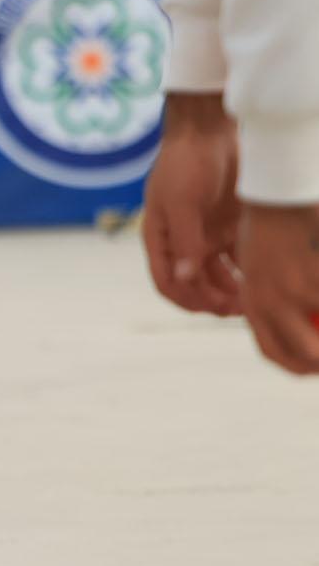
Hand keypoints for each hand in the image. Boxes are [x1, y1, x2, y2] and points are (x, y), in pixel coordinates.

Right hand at [141, 93, 241, 316]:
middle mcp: (183, 241)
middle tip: (239, 309)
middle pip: (195, 284)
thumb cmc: (186, 162)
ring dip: (232, 290)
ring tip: (254, 297)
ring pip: (219, 275)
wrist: (211, 129)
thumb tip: (183, 278)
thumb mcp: (182, 202)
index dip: (184, 299)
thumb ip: (184, 241)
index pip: (166, 282)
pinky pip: (240, 256)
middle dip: (214, 300)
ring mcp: (208, 234)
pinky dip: (249, 270)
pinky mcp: (231, 225)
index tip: (209, 309)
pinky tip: (265, 276)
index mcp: (160, 238)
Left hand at [238, 201, 318, 374]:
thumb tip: (301, 326)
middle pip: (306, 353)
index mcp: (253, 304)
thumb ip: (272, 298)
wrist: (274, 196)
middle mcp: (271, 303)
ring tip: (311, 285)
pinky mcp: (314, 275)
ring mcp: (297, 290)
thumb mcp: (259, 269)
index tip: (313, 369)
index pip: (273, 351)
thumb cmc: (267, 228)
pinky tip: (317, 267)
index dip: (296, 366)